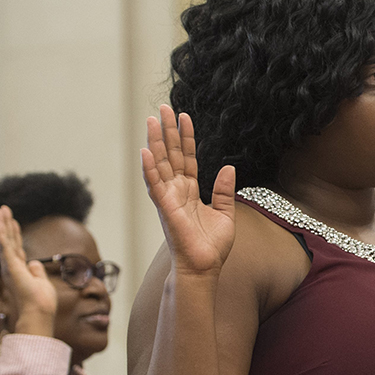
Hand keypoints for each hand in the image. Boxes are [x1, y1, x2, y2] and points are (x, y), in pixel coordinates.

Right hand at [0, 206, 56, 336]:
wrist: (39, 311)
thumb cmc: (41, 301)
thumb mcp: (41, 282)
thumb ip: (36, 272)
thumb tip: (35, 263)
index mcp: (20, 269)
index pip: (17, 247)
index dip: (15, 233)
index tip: (14, 221)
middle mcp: (12, 266)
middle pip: (9, 240)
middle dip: (6, 224)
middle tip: (3, 209)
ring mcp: (10, 265)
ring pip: (5, 240)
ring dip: (2, 224)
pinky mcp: (10, 266)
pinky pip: (5, 246)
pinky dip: (1, 233)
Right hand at [141, 104, 235, 276]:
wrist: (205, 267)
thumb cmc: (212, 246)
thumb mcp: (225, 213)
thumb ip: (224, 191)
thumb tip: (229, 168)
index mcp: (190, 191)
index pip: (188, 158)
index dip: (186, 137)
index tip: (185, 116)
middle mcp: (176, 191)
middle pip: (171, 155)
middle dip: (168, 131)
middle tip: (163, 107)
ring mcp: (169, 198)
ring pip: (161, 164)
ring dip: (155, 141)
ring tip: (152, 119)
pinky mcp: (165, 208)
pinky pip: (155, 184)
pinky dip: (150, 168)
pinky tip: (146, 150)